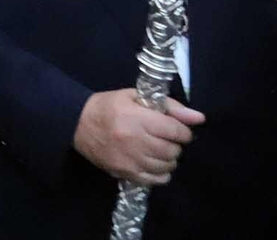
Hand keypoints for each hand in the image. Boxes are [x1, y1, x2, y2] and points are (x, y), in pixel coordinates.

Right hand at [72, 89, 204, 186]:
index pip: (176, 131)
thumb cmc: (108, 106)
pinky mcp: (125, 173)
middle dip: (174, 144)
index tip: (176, 129)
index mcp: (138, 118)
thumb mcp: (135, 97)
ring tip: (157, 150)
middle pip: (173, 150)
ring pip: (167, 166)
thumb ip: (169, 106)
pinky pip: (156, 180)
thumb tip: (199, 118)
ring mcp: (130, 160)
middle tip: (164, 138)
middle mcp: (135, 141)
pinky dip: (160, 173)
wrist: (77, 123)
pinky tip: (152, 163)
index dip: (182, 131)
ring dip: (168, 158)